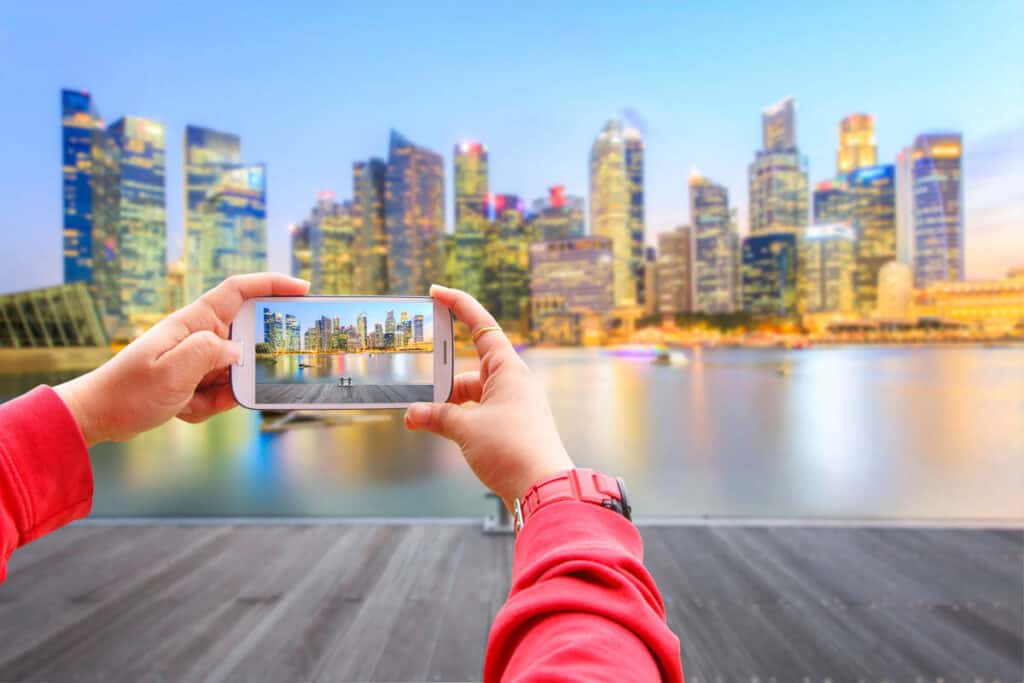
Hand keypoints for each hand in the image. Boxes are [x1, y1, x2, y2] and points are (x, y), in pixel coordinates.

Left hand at [55, 273, 309, 445]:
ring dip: (223, 393)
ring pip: (237, 371)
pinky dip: (209, 406)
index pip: (239, 291)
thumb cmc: (129, 391)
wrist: (98, 416)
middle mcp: (200, 335)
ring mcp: (199, 358)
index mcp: (193, 322)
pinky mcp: (197, 379)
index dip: (272, 285)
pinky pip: (222, 392)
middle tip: (256, 375)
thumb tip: (240, 350)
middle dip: (255, 359)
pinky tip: (184, 410)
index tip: (302, 289)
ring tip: (194, 403)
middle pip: (247, 337)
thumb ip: (208, 353)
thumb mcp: (171, 371)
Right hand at [404, 285, 573, 506]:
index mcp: (508, 369)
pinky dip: (459, 420)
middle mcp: (514, 383)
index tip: (437, 292)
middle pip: (469, 369)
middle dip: (442, 382)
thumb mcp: (465, 428)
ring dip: (448, 407)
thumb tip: (413, 415)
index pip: (481, 326)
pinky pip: (479, 414)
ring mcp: (515, 406)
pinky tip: (441, 432)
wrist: (543, 489)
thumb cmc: (511, 450)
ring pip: (472, 396)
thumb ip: (436, 416)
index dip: (459, 305)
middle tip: (418, 392)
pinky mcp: (513, 428)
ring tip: (422, 421)